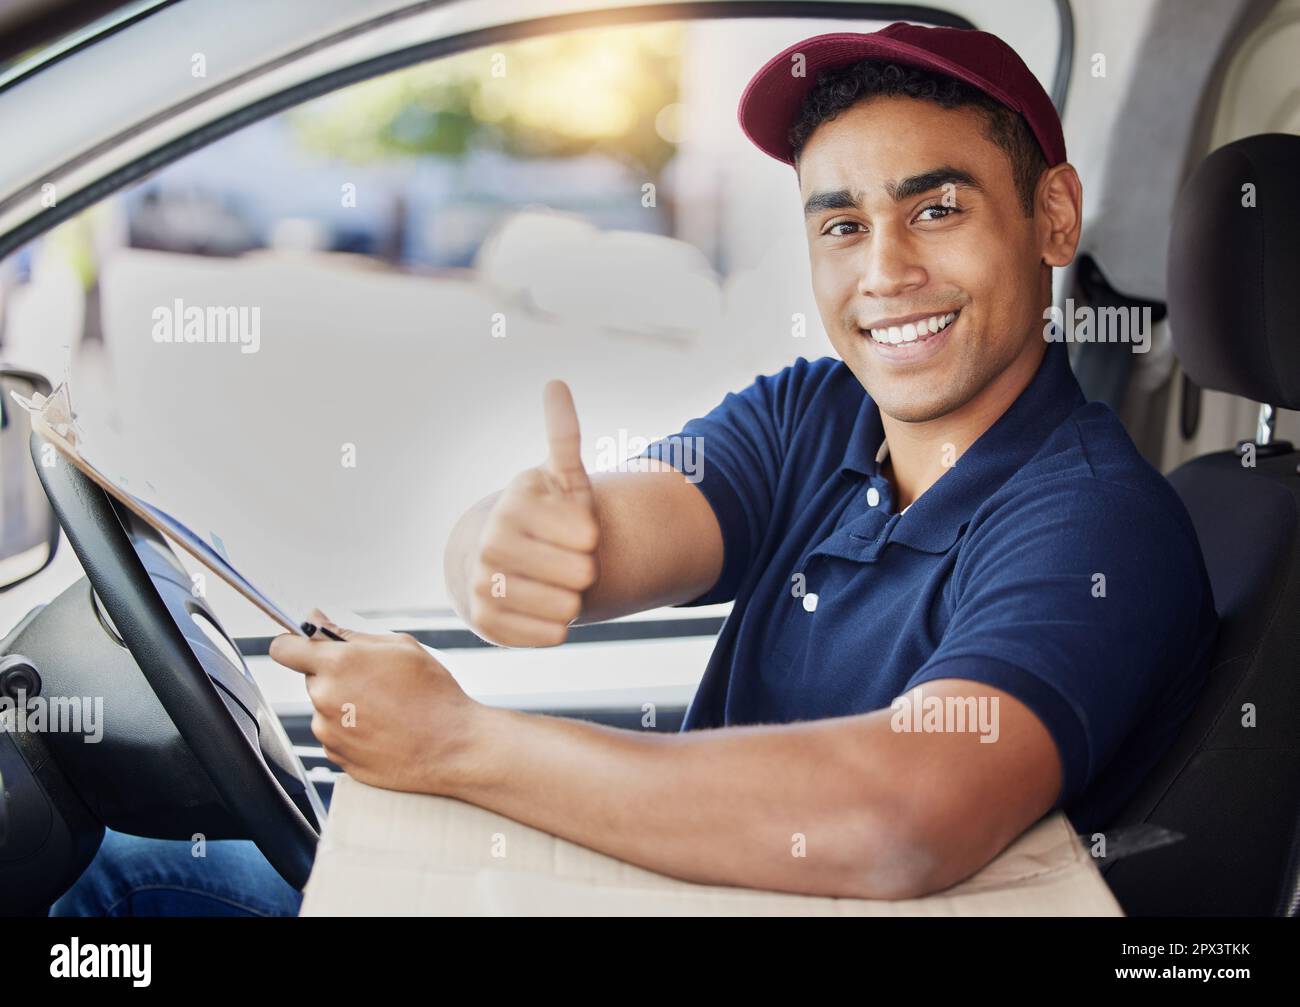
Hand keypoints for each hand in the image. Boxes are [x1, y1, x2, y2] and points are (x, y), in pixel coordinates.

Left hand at [269, 609, 481, 794]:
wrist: (453, 746)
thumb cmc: (432, 693)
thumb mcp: (400, 647)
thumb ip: (349, 633)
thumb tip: (316, 619)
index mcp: (337, 664)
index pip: (283, 648)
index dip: (293, 643)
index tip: (305, 645)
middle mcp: (324, 699)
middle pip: (311, 677)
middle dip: (334, 674)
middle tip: (373, 678)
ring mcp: (328, 732)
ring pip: (325, 707)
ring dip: (345, 703)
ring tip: (386, 707)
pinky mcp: (336, 757)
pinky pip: (335, 734)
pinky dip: (352, 729)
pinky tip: (384, 728)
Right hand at [464, 380, 600, 645]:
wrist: (500, 562)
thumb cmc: (544, 517)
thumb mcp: (560, 477)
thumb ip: (563, 436)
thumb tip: (555, 383)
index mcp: (514, 505)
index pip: (585, 533)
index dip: (592, 536)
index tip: (580, 531)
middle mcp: (490, 543)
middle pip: (578, 573)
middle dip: (586, 570)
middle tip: (572, 562)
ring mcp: (483, 584)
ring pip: (564, 607)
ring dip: (574, 599)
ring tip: (560, 585)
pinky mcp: (485, 623)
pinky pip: (548, 635)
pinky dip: (559, 627)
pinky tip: (548, 608)